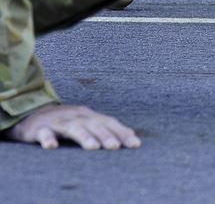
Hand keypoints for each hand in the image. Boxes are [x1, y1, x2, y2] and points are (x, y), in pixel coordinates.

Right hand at [4, 104, 140, 149]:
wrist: (33, 113)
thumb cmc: (68, 122)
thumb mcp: (88, 123)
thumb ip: (107, 129)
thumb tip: (133, 137)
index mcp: (90, 116)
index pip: (110, 123)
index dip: (122, 133)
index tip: (135, 145)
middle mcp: (77, 117)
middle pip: (93, 125)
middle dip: (106, 135)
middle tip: (115, 147)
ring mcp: (58, 121)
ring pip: (73, 128)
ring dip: (83, 137)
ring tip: (93, 147)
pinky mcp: (39, 128)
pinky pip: (44, 133)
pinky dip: (48, 139)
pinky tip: (52, 146)